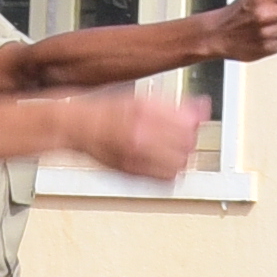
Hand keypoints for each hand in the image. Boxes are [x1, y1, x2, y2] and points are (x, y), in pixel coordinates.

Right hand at [62, 90, 209, 182]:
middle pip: (186, 143)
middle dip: (190, 136)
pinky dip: (171, 171)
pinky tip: (166, 162)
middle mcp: (141, 134)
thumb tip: (199, 108)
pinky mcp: (132, 171)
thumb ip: (172, 105)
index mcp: (144, 112)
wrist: (77, 126)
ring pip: (179, 163)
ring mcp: (136, 155)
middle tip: (185, 131)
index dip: (197, 119)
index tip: (199, 115)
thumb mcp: (141, 98)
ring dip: (183, 155)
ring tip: (176, 147)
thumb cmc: (104, 111)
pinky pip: (164, 178)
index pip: (188, 122)